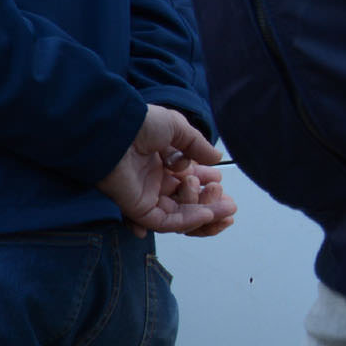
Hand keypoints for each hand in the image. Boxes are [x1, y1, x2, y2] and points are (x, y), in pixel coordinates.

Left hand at [96, 105, 232, 235]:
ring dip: (204, 214)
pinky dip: (186, 220)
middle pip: (184, 201)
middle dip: (209, 203)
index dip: (205, 183)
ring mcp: (144, 195)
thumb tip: (216, 158)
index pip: (185, 180)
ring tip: (227, 209)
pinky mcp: (136, 207)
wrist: (116, 129)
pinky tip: (207, 214)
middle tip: (229, 202)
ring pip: (178, 214)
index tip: (220, 180)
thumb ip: (196, 145)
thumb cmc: (141, 124)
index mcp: (159, 162)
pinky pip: (164, 221)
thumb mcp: (176, 128)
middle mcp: (151, 181)